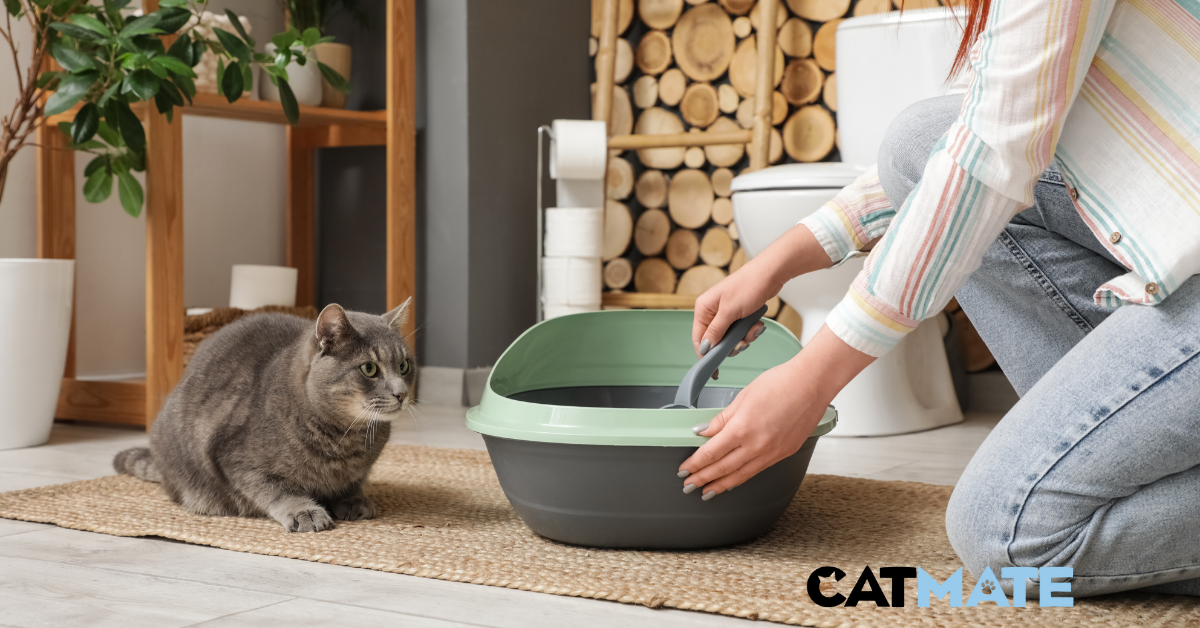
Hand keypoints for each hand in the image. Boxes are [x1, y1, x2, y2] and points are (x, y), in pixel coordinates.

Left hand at [678, 325, 874, 498]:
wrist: (813, 384)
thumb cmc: (781, 383)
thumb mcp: (743, 396)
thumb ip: (722, 418)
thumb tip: (703, 431)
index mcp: (742, 428)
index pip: (711, 453)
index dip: (695, 464)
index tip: (684, 470)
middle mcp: (757, 445)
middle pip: (723, 468)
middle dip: (703, 479)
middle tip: (689, 486)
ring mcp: (772, 452)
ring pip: (741, 475)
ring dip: (721, 485)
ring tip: (707, 491)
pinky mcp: (785, 453)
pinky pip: (758, 470)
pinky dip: (742, 478)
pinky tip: (734, 480)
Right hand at [692, 225, 831, 358]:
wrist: (770, 273)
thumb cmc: (748, 286)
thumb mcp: (729, 312)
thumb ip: (715, 332)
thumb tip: (704, 348)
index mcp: (704, 308)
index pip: (699, 339)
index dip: (706, 354)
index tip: (714, 369)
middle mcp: (712, 311)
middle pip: (716, 341)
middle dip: (732, 344)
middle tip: (743, 342)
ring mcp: (726, 312)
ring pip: (731, 338)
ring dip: (744, 337)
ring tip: (754, 328)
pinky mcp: (739, 313)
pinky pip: (742, 331)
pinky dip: (750, 331)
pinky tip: (758, 324)